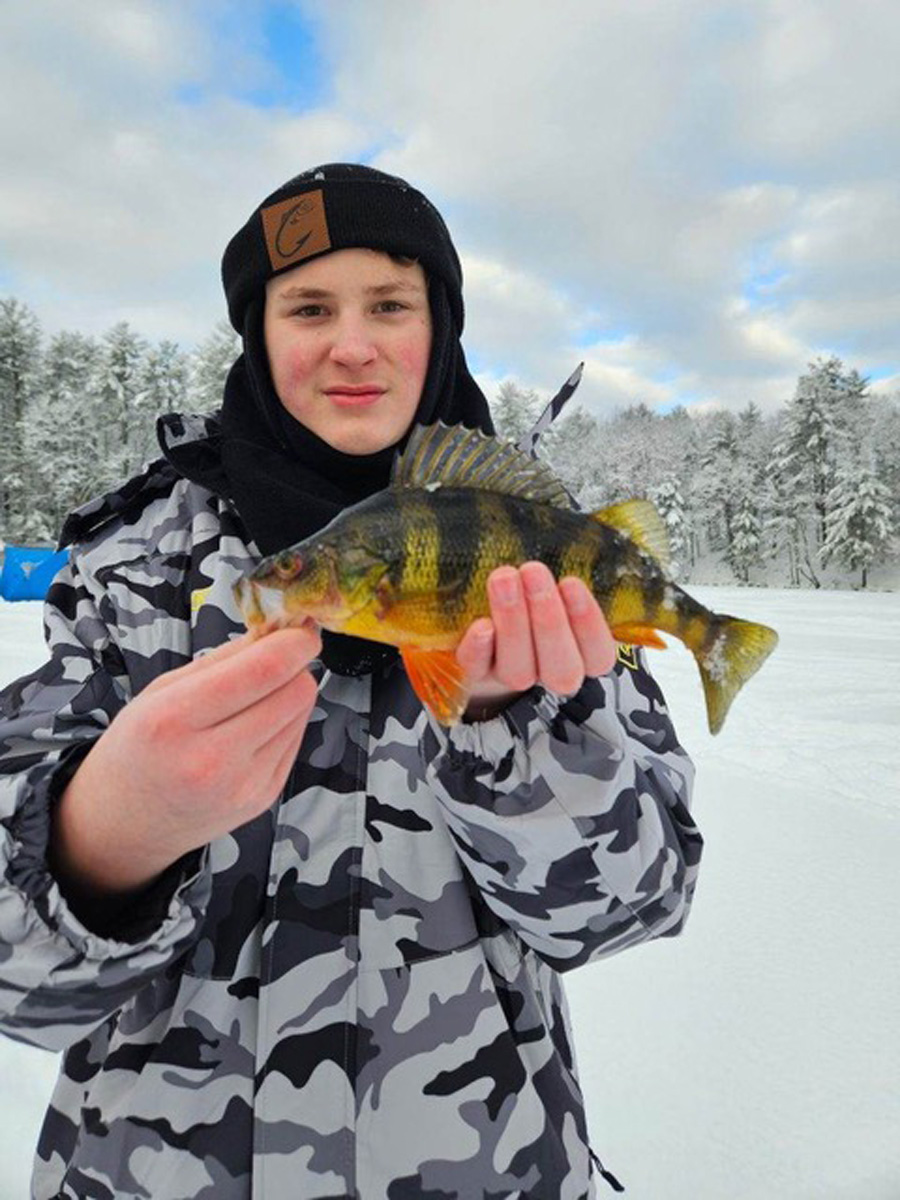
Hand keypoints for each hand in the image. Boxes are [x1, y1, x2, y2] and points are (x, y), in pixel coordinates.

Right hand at [50, 625, 320, 897]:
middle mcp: (212, 759)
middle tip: (281, 652)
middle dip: (297, 662)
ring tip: (258, 691)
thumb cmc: (137, 747)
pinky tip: (257, 721)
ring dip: (291, 690)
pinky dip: (285, 720)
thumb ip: (222, 657)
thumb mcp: (160, 690)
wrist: (125, 826)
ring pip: (301, 713)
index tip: (301, 623)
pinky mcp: (263, 798)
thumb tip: (277, 628)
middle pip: (295, 691)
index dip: (294, 641)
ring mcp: (243, 785)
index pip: (264, 670)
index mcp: (174, 719)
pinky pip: (295, 740)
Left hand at [455, 562, 616, 719]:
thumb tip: (574, 535)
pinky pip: (477, 669)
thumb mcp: (557, 579)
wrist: (482, 613)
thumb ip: (569, 566)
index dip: (588, 624)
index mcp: (581, 652)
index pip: (598, 654)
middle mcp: (550, 669)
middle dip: (549, 619)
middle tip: (534, 571)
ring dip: (513, 623)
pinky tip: (480, 625)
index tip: (571, 582)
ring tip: (504, 578)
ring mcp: (512, 673)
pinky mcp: (475, 672)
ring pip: (520, 669)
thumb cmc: (532, 588)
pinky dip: (478, 649)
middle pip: (562, 668)